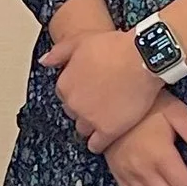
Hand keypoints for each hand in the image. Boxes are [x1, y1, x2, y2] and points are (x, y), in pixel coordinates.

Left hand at [47, 22, 164, 152]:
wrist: (141, 58)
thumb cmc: (114, 47)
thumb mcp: (80, 41)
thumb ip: (59, 52)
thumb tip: (44, 61)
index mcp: (64, 85)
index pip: (65, 96)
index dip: (79, 92)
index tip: (89, 89)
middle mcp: (73, 104)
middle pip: (74, 113)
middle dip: (84, 108)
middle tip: (100, 101)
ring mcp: (90, 119)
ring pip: (84, 129)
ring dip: (92, 124)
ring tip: (106, 117)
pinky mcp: (108, 130)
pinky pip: (96, 145)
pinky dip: (99, 143)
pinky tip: (106, 136)